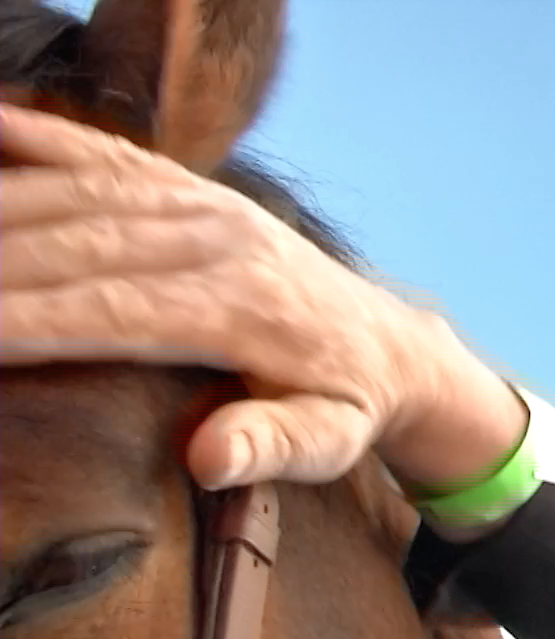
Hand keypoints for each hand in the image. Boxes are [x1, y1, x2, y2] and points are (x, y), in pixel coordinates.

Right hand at [0, 103, 519, 491]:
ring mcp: (203, 205)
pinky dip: (36, 141)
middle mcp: (218, 241)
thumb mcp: (330, 440)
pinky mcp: (191, 189)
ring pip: (78, 194)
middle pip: (76, 245)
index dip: (26, 319)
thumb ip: (272, 446)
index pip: (109, 309)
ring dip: (1, 210)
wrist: (391, 344)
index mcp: (243, 307)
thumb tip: (209, 456)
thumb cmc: (346, 404)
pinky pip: (102, 155)